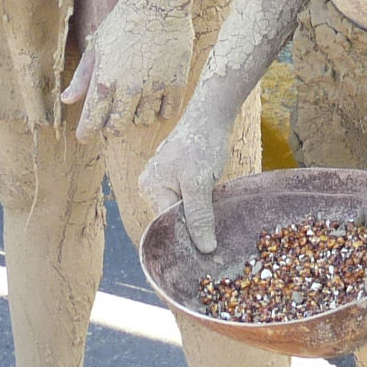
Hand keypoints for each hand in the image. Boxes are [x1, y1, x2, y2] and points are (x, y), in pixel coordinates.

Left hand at [64, 0, 194, 140]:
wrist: (159, 3)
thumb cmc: (123, 22)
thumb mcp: (96, 46)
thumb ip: (82, 77)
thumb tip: (66, 100)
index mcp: (105, 80)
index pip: (92, 121)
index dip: (86, 132)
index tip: (84, 135)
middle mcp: (129, 89)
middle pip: (118, 127)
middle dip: (111, 125)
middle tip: (112, 115)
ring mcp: (154, 87)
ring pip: (143, 121)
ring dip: (137, 116)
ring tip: (136, 101)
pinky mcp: (176, 83)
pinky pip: (168, 112)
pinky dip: (161, 110)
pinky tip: (156, 98)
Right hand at [139, 96, 239, 252]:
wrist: (211, 115)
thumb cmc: (203, 145)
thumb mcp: (200, 184)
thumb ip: (199, 216)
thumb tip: (205, 249)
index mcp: (151, 188)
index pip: (165, 225)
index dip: (184, 238)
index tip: (204, 252)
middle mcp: (152, 185)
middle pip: (171, 219)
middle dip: (191, 228)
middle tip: (213, 242)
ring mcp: (163, 180)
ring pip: (180, 210)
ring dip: (197, 217)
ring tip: (215, 226)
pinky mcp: (177, 176)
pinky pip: (185, 199)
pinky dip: (198, 206)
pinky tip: (212, 209)